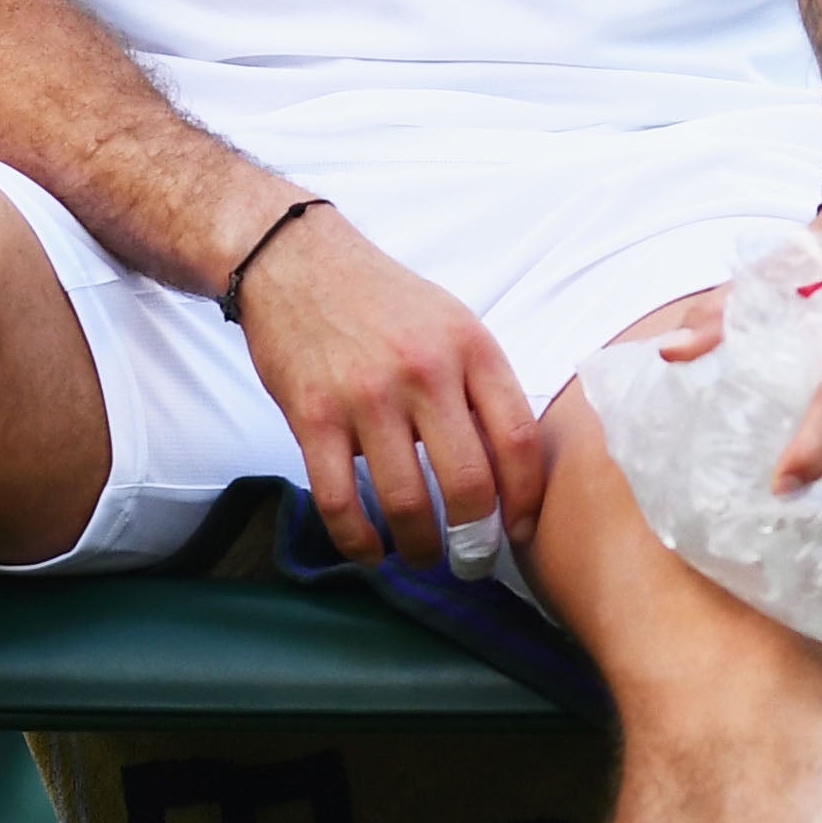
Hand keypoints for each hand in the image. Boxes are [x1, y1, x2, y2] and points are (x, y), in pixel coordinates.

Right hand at [232, 203, 549, 566]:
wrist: (296, 262)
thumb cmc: (383, 301)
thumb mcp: (451, 323)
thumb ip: (481, 386)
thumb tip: (511, 465)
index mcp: (470, 349)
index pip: (517, 440)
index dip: (526, 498)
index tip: (519, 529)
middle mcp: (424, 372)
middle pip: (468, 483)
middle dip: (475, 540)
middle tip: (472, 559)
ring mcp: (366, 396)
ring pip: (405, 502)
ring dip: (419, 547)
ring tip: (422, 556)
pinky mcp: (313, 416)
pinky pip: (340, 500)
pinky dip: (358, 541)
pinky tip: (370, 550)